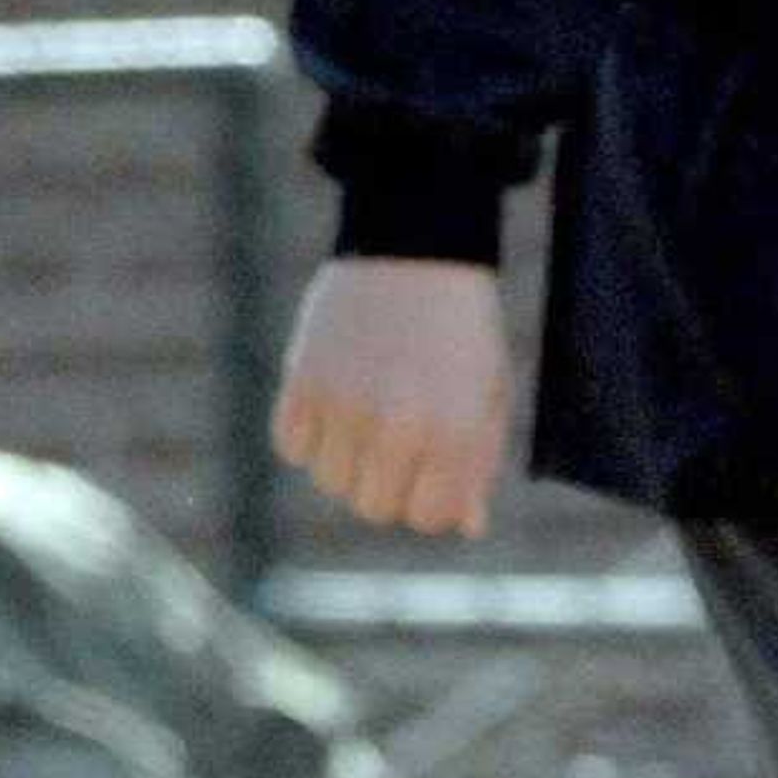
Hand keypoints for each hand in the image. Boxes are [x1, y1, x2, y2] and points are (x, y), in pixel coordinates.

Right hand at [271, 257, 513, 535]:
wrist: (417, 252)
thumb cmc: (462, 333)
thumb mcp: (487, 399)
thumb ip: (477, 467)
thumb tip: (466, 526)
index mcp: (452, 436)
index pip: (425, 516)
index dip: (429, 502)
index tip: (431, 474)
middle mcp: (396, 427)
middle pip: (372, 507)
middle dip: (387, 487)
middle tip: (398, 448)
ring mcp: (344, 404)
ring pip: (329, 481)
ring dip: (346, 464)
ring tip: (368, 422)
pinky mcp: (302, 378)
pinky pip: (290, 446)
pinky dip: (307, 437)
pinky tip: (333, 406)